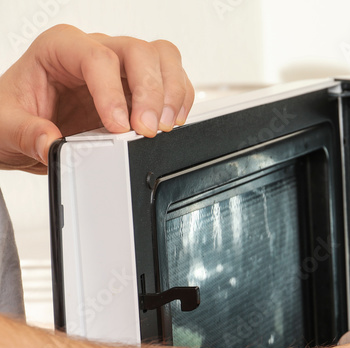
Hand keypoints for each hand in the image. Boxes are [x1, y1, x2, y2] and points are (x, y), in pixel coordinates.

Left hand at [0, 24, 194, 173]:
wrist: (21, 127)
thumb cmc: (14, 113)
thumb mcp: (5, 124)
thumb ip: (26, 132)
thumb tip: (52, 143)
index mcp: (59, 49)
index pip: (97, 57)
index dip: (113, 93)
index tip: (118, 127)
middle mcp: (94, 50)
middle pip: (138, 51)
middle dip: (150, 92)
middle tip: (147, 129)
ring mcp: (120, 68)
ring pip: (161, 58)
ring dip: (171, 92)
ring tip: (166, 125)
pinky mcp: (138, 89)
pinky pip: (171, 79)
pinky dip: (179, 100)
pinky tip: (172, 121)